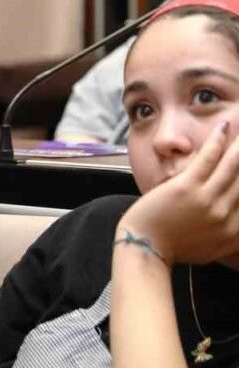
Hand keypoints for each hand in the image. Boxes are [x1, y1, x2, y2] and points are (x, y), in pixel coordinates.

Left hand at [118, 121, 238, 264]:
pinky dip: (218, 141)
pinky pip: (208, 159)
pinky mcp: (187, 187)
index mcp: (235, 231)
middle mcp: (226, 215)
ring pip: (233, 166)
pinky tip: (224, 127)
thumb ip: (234, 238)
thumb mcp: (214, 249)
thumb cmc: (176, 247)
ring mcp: (207, 200)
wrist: (145, 246)